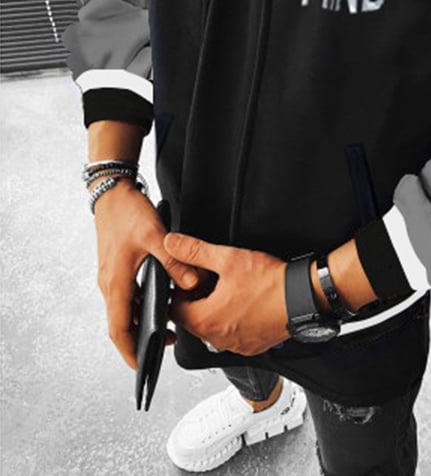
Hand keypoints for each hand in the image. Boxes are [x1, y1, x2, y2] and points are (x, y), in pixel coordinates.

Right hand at [93, 179, 199, 369]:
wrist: (111, 192)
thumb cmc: (127, 213)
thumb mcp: (155, 236)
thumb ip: (175, 261)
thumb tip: (192, 284)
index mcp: (116, 282)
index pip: (119, 329)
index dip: (130, 351)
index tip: (141, 366)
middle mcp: (110, 283)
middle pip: (122, 323)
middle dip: (140, 340)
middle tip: (164, 347)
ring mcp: (111, 276)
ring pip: (125, 309)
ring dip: (142, 320)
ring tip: (167, 326)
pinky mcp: (117, 267)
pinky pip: (127, 294)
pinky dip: (141, 303)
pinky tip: (159, 299)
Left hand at [164, 233, 289, 355]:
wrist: (302, 297)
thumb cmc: (269, 282)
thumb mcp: (228, 258)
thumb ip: (195, 251)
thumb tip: (172, 243)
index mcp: (206, 320)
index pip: (174, 310)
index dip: (182, 291)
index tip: (195, 279)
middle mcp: (217, 338)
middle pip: (193, 320)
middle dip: (199, 299)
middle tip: (214, 280)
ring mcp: (235, 345)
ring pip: (212, 328)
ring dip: (215, 310)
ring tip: (231, 289)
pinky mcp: (251, 347)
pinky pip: (232, 336)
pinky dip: (233, 321)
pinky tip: (245, 302)